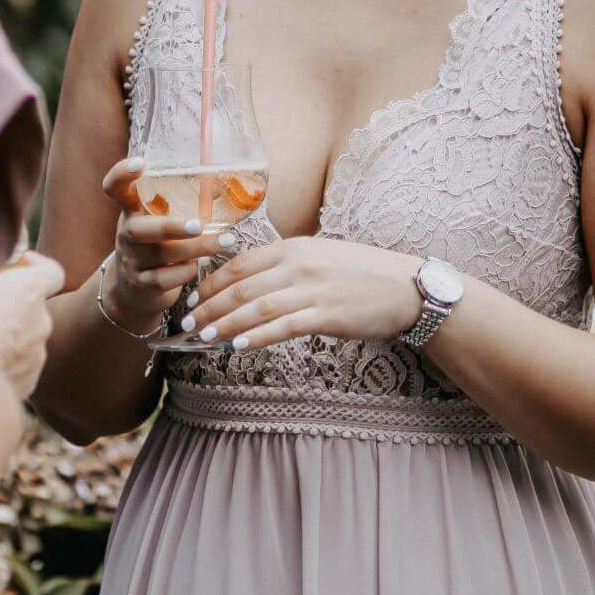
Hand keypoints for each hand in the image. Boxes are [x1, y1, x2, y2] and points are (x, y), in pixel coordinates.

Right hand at [0, 250, 64, 397]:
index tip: (20, 264)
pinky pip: (19, 366)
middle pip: (32, 308)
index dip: (38, 266)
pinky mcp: (27, 383)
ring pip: (24, 339)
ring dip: (6, 337)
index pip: (53, 273)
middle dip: (12, 305)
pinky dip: (4, 363)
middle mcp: (40, 323)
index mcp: (29, 291)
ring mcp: (36, 356)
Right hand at [99, 157, 231, 335]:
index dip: (122, 174)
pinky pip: (165, 279)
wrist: (133, 288)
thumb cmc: (156, 243)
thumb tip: (228, 183)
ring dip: (197, 248)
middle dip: (171, 227)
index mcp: (131, 210)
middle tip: (198, 225)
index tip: (141, 163)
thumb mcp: (157, 219)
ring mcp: (131, 260)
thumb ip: (179, 203)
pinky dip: (186, 272)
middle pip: (138, 229)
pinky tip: (198, 266)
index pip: (115, 188)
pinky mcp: (141, 283)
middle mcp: (126, 233)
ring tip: (225, 241)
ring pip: (162, 255)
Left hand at [186, 237, 422, 351]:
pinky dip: (257, 337)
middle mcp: (299, 264)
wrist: (407, 287)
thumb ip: (288, 265)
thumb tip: (252, 282)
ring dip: (225, 325)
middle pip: (241, 287)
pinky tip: (238, 347)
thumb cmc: (363, 273)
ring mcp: (313, 290)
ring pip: (256, 308)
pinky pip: (283, 327)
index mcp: (294, 247)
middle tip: (187, 324)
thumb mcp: (321, 256)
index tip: (192, 299)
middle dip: (209, 307)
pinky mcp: (326, 315)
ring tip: (203, 339)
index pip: (240, 264)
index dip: (211, 283)